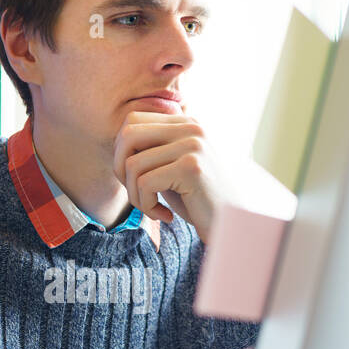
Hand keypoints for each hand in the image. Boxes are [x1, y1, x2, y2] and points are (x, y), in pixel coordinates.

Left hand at [113, 111, 227, 243]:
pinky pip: (145, 183)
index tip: (135, 179)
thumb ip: (150, 150)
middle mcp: (190, 128)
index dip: (121, 152)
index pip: (132, 121)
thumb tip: (116, 142)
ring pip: (132, 164)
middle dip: (120, 170)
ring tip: (154, 209)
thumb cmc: (197, 201)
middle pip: (127, 136)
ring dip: (135, 196)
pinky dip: (147, 206)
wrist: (232, 226)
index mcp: (185, 123)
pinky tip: (165, 216)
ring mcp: (193, 145)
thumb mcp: (171, 168)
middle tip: (138, 194)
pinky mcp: (190, 168)